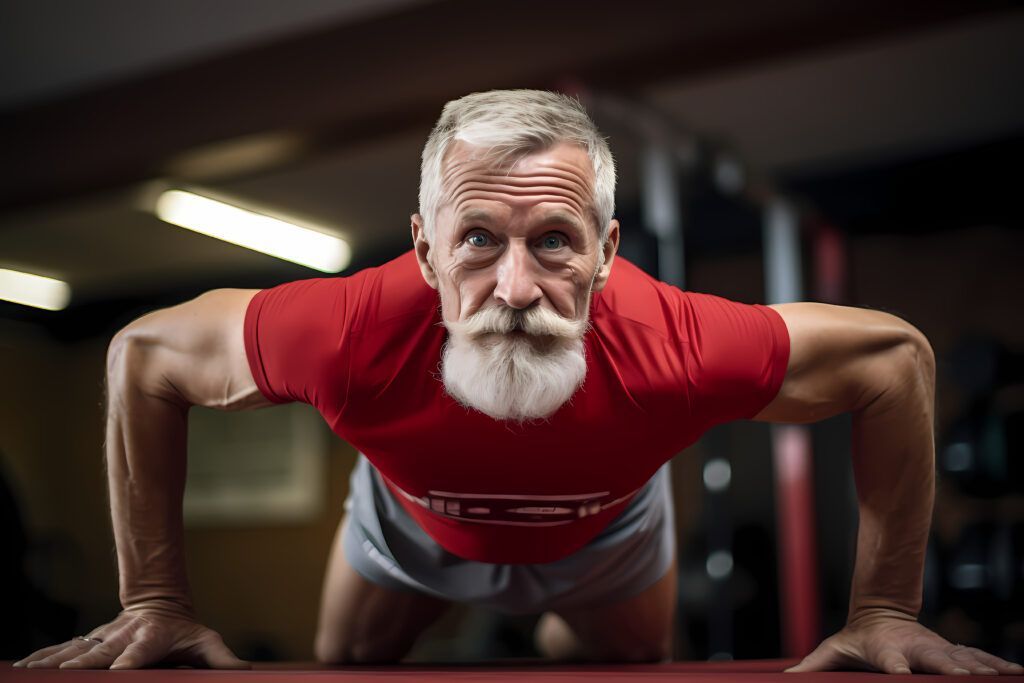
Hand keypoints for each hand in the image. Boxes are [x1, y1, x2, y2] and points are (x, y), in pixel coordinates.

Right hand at [12, 605, 249, 669]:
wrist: (160, 602)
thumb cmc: (184, 631)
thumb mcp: (205, 642)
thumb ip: (221, 658)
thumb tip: (245, 670)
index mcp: (150, 640)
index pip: (137, 654)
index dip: (127, 662)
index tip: (116, 671)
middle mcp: (121, 638)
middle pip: (98, 655)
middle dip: (78, 666)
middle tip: (59, 676)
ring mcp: (102, 639)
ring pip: (74, 651)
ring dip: (51, 662)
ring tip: (28, 673)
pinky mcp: (88, 642)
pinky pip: (61, 650)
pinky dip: (40, 658)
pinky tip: (21, 667)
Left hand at [786, 609, 1022, 675]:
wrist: (880, 614)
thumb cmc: (855, 640)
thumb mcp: (832, 650)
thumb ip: (812, 665)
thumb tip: (784, 677)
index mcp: (886, 651)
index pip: (892, 662)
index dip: (898, 668)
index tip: (904, 674)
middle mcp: (916, 650)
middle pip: (936, 660)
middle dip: (951, 670)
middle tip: (966, 679)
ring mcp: (936, 650)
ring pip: (963, 659)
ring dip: (982, 668)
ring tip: (1002, 676)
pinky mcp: (951, 653)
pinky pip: (977, 659)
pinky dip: (997, 665)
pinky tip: (1016, 672)